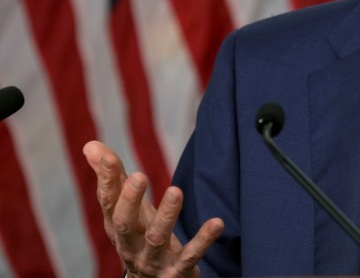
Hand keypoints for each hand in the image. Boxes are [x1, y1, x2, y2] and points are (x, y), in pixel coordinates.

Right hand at [83, 141, 223, 276]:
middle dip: (130, 201)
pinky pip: (191, 256)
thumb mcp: (125, 209)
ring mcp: (154, 259)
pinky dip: (203, 240)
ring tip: (176, 191)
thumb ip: (112, 179)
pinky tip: (217, 222)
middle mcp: (131, 244)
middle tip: (139, 175)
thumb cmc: (139, 236)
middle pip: (124, 224)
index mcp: (117, 227)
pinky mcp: (178, 271)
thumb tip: (91, 145)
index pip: (108, 203)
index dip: (106, 180)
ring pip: (156, 238)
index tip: (108, 157)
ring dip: (166, 216)